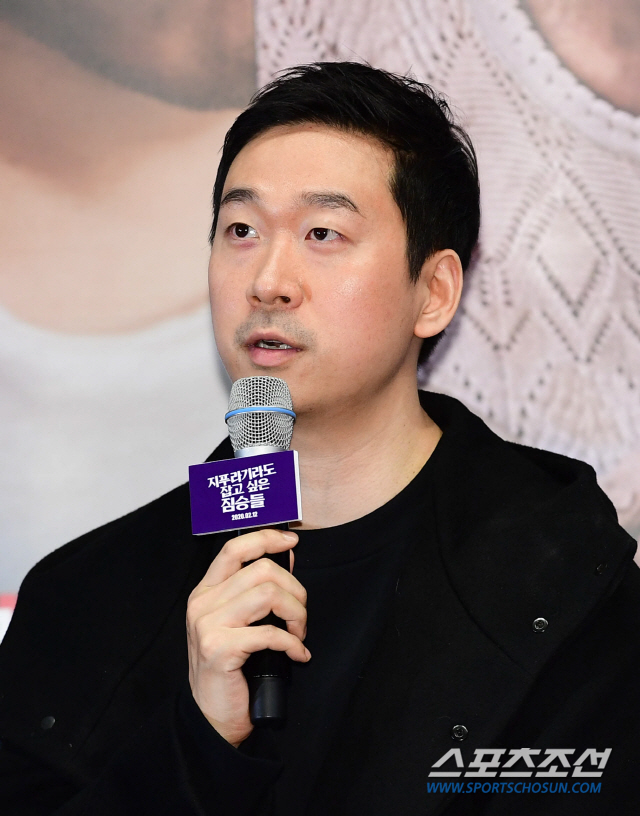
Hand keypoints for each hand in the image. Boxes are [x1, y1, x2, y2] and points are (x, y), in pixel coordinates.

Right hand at [186, 528, 309, 747]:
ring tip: (298, 634)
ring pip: (268, 595)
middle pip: (261, 570)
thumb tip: (287, 554)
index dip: (266, 538)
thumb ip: (258, 589)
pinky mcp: (219, 649)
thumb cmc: (231, 669)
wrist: (211, 717)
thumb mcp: (240, 623)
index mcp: (206, 591)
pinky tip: (297, 654)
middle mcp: (202, 603)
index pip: (235, 549)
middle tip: (300, 616)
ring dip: (296, 615)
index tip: (291, 541)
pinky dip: (292, 643)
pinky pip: (270, 633)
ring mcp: (208, 625)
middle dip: (294, 590)